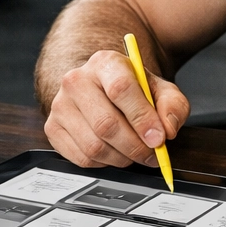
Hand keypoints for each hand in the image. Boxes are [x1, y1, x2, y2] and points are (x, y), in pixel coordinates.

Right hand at [43, 49, 189, 168]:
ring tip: (134, 153)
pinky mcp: (53, 128)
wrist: (107, 88)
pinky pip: (81, 158)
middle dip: (135, 146)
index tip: (159, 138)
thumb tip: (168, 130)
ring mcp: (60, 105)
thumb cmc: (133, 90)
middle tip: (152, 154)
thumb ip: (172, 106)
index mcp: (105, 63)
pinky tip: (114, 152)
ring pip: (94, 146)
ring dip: (121, 158)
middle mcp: (77, 80)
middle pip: (106, 123)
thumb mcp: (161, 90)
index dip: (142, 118)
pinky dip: (104, 163)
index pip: (121, 89)